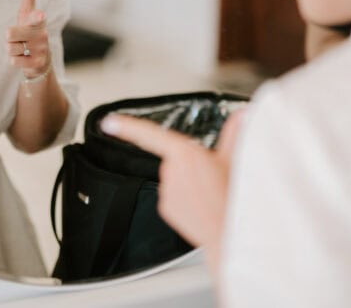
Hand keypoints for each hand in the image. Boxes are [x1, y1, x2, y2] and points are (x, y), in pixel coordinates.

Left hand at [6, 0, 50, 78]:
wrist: (41, 59)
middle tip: (18, 38)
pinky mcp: (37, 63)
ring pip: (9, 48)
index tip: (40, 14)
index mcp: (38, 20)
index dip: (37, 16)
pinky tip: (24, 59)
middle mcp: (42, 34)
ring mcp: (41, 49)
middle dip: (9, 37)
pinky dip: (15, 61)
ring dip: (11, 50)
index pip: (36, 16)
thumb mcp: (27, 12)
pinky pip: (13, 61)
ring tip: (22, 49)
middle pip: (9, 33)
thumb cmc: (30, 30)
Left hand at [100, 109, 244, 263]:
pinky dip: (185, 198)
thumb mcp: (235, 159)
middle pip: (174, 158)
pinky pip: (173, 196)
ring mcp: (166, 191)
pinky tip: (202, 204)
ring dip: (188, 182)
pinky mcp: (166, 208)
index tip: (109, 122)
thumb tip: (241, 116)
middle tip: (211, 175)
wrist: (229, 235)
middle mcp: (170, 171)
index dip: (127, 126)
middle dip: (189, 164)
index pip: (149, 134)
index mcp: (183, 154)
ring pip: (174, 178)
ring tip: (210, 193)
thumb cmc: (233, 198)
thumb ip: (234, 132)